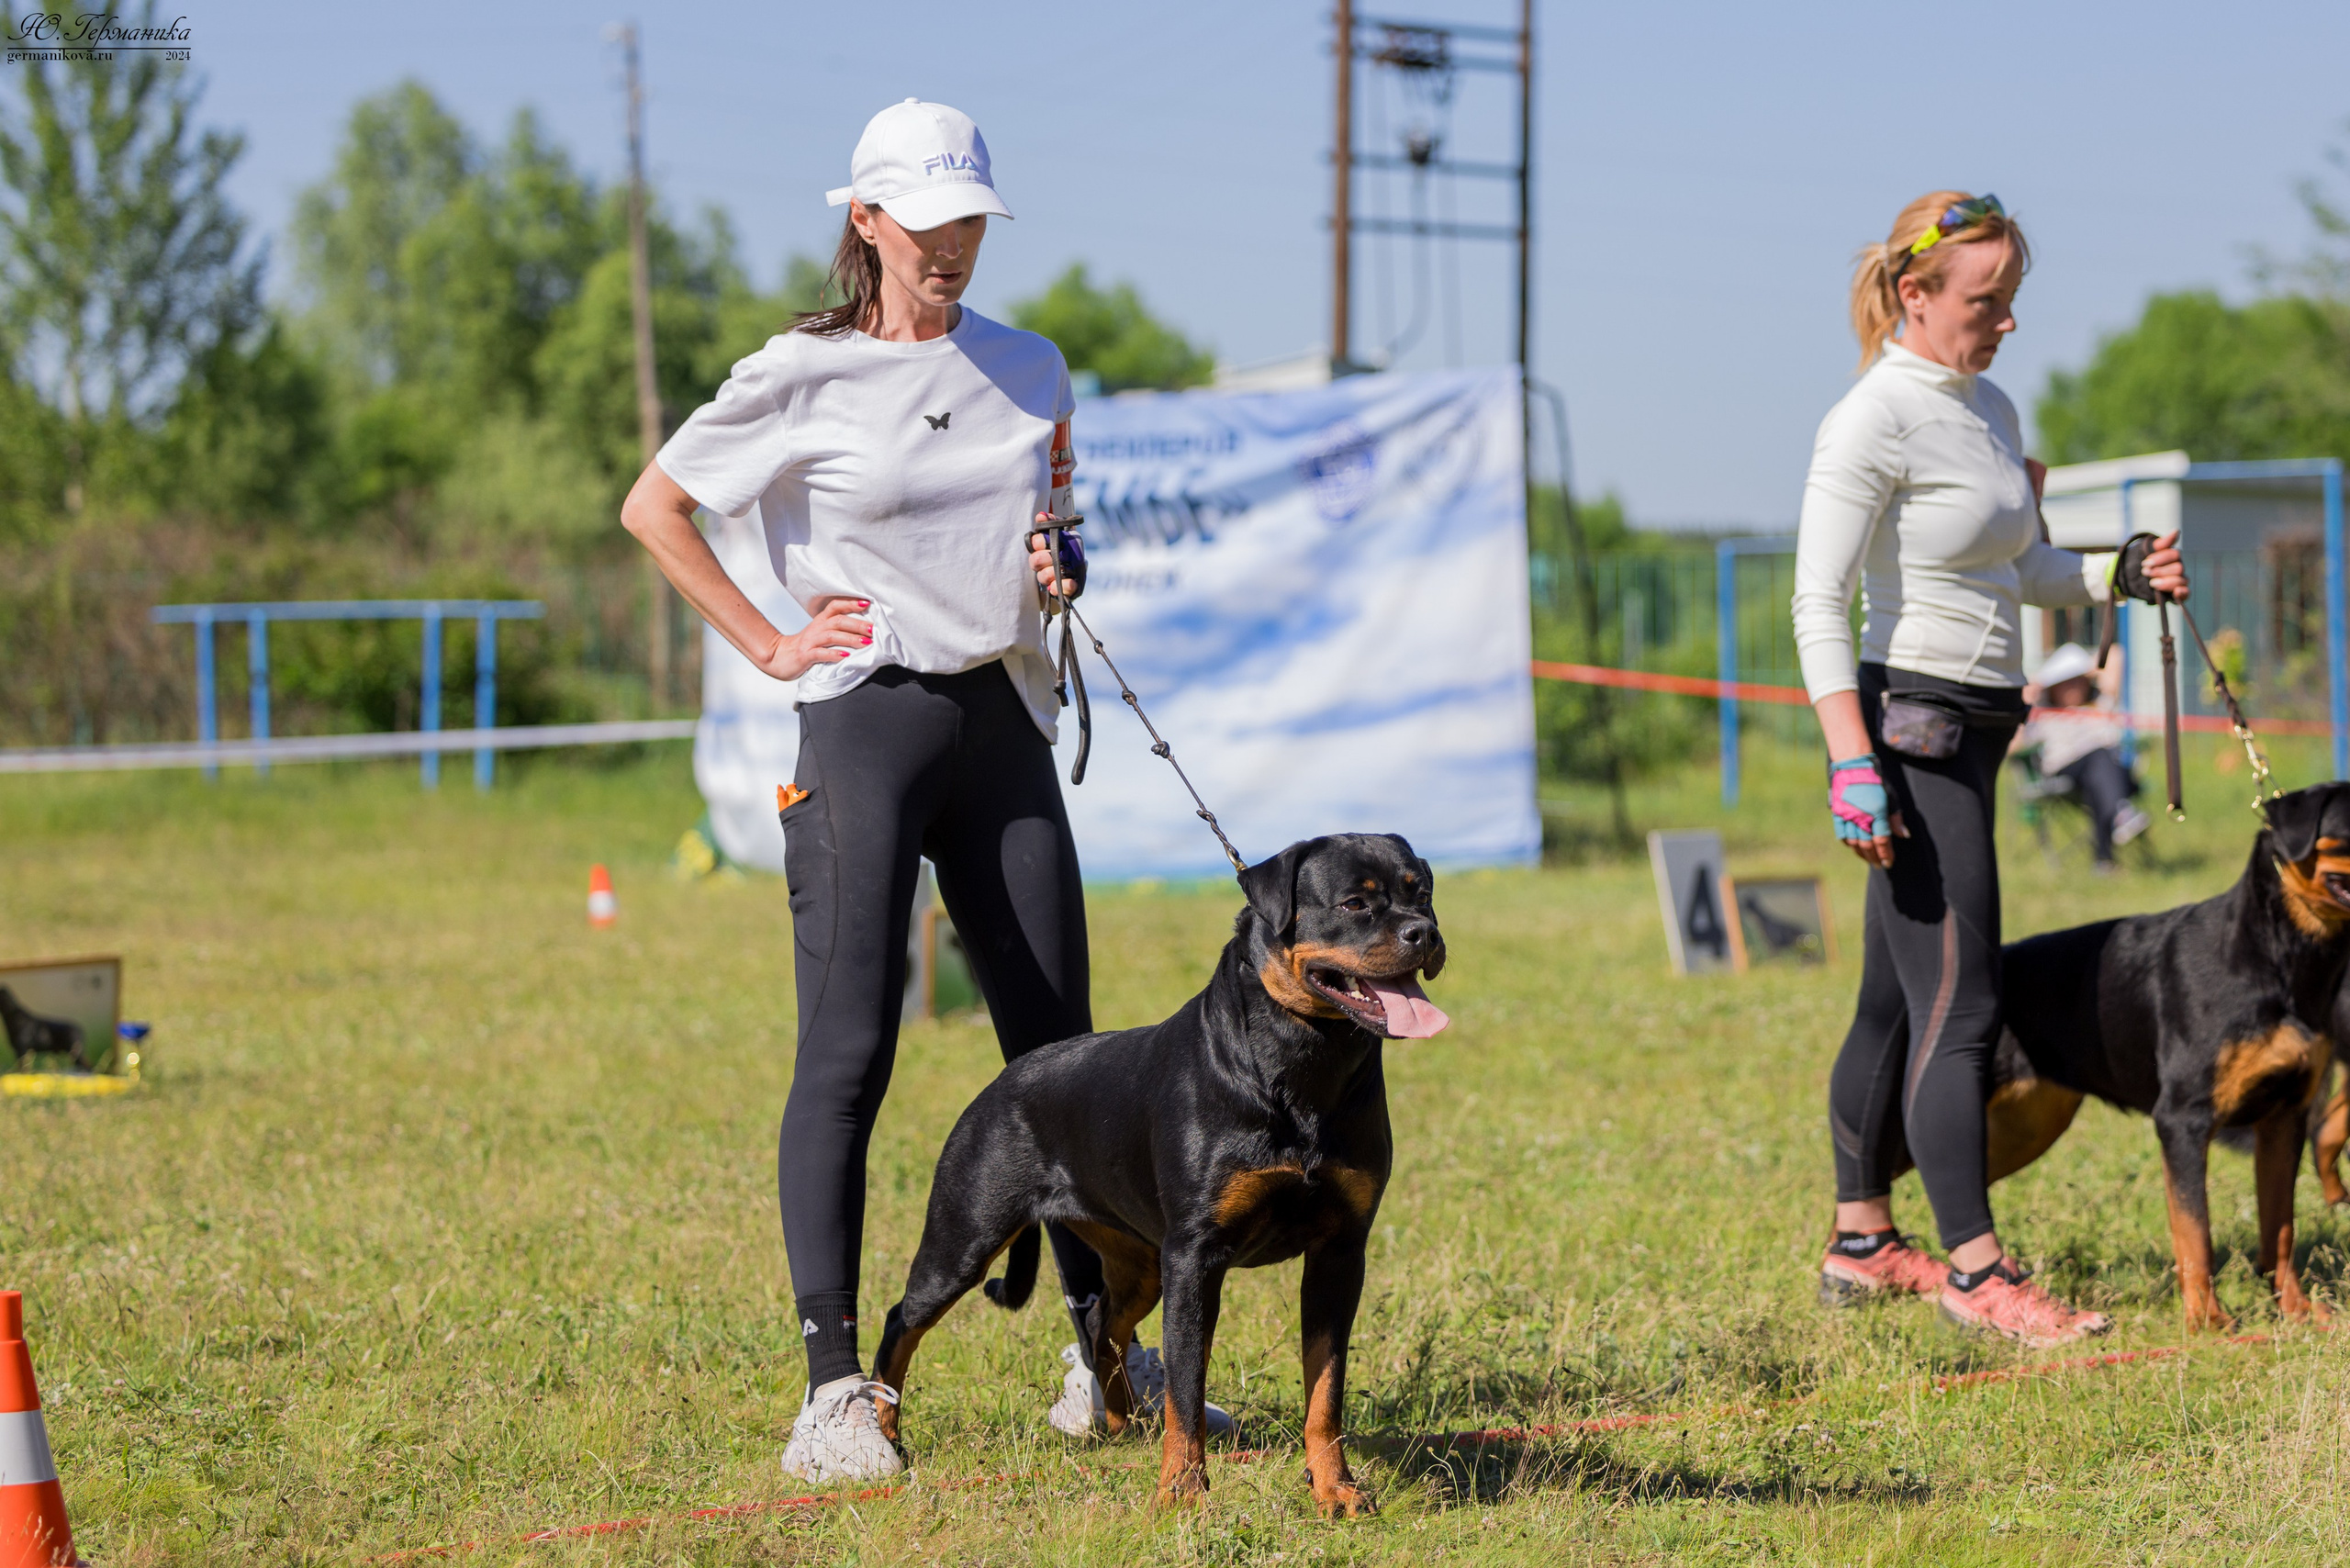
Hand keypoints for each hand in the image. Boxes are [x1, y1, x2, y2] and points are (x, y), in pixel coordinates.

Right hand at [753, 595, 869, 680]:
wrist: (778, 657)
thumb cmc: (805, 646)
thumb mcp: (820, 634)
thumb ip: (837, 629)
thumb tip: (863, 630)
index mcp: (821, 621)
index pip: (835, 606)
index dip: (851, 603)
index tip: (867, 603)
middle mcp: (816, 628)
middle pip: (838, 621)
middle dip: (857, 624)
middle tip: (873, 629)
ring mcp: (810, 641)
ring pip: (831, 636)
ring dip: (850, 639)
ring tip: (865, 643)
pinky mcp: (805, 655)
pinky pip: (820, 653)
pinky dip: (833, 654)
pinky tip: (845, 656)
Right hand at [1029, 513, 1083, 597]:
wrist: (1080, 568)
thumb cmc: (1070, 548)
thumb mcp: (1067, 532)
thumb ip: (1054, 522)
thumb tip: (1041, 516)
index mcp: (1041, 549)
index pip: (1033, 544)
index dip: (1039, 542)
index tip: (1046, 540)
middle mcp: (1042, 565)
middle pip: (1035, 561)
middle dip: (1047, 556)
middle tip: (1058, 554)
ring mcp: (1048, 580)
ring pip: (1043, 577)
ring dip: (1054, 571)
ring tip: (1066, 568)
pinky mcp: (1058, 591)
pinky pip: (1057, 592)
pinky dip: (1064, 586)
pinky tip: (1071, 581)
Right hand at [1830, 754, 1906, 869]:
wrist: (1852, 766)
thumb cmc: (1875, 780)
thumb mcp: (1891, 797)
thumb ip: (1896, 818)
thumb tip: (1903, 835)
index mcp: (1877, 813)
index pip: (1882, 841)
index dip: (1886, 854)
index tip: (1889, 863)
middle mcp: (1861, 817)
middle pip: (1867, 845)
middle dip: (1874, 857)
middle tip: (1879, 865)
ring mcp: (1847, 816)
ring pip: (1854, 842)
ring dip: (1862, 854)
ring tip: (1868, 859)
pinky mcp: (1837, 814)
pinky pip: (1842, 834)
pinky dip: (1849, 843)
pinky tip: (1854, 847)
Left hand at [2140, 530, 2187, 600]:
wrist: (2124, 578)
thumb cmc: (2135, 562)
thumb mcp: (2144, 550)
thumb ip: (2161, 544)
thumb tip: (2177, 531)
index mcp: (2171, 556)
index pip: (2175, 555)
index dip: (2160, 558)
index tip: (2145, 562)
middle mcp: (2176, 568)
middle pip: (2178, 568)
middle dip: (2159, 571)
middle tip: (2145, 572)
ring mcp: (2176, 581)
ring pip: (2181, 581)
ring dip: (2165, 582)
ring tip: (2151, 583)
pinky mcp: (2173, 594)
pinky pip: (2185, 594)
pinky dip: (2182, 593)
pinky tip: (2177, 592)